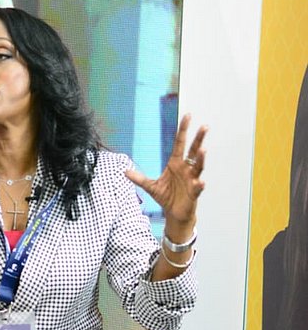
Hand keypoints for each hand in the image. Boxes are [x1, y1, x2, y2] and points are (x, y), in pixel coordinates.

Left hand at [125, 114, 206, 228]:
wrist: (174, 213)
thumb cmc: (166, 197)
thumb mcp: (150, 187)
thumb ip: (139, 179)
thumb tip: (124, 171)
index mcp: (175, 164)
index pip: (180, 143)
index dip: (183, 130)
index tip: (187, 116)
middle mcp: (185, 169)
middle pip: (193, 151)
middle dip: (198, 139)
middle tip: (204, 126)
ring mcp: (191, 179)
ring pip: (198, 166)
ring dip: (201, 159)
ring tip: (203, 150)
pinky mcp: (194, 192)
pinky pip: (197, 187)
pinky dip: (199, 185)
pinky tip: (200, 182)